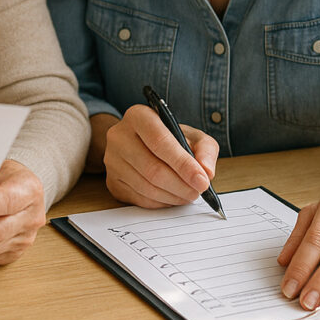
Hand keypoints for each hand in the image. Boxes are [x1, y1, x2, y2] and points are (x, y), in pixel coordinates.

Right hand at [100, 104, 218, 207]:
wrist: (140, 142)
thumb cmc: (170, 138)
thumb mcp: (192, 135)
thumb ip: (205, 150)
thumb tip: (207, 172)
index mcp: (138, 116)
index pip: (160, 142)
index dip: (183, 164)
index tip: (202, 181)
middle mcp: (119, 136)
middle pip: (152, 169)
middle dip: (181, 185)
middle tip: (198, 192)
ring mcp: (112, 160)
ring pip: (146, 187)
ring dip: (173, 196)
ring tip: (188, 195)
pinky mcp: (112, 181)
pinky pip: (140, 199)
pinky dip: (161, 202)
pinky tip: (173, 197)